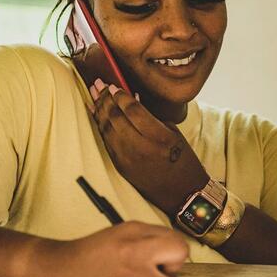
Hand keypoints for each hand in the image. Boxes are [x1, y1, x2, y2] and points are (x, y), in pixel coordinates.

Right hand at [36, 222, 188, 276]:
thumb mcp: (122, 235)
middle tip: (152, 275)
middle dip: (171, 272)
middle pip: (179, 259)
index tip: (160, 261)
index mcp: (135, 232)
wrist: (58, 272)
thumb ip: (153, 247)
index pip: (178, 242)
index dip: (173, 255)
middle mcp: (136, 251)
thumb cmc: (90, 255)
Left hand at [89, 79, 208, 216]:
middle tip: (99, 84)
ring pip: (107, 128)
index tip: (115, 85)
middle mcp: (141, 147)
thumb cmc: (182, 159)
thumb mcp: (172, 133)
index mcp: (159, 137)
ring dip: (99, 109)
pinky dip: (99, 124)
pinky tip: (94, 112)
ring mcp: (128, 158)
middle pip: (116, 117)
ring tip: (94, 93)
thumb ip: (151, 116)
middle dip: (105, 98)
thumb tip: (131, 98)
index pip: (133, 110)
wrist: (182, 192)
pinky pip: (106, 140)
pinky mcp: (121, 166)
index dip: (121, 96)